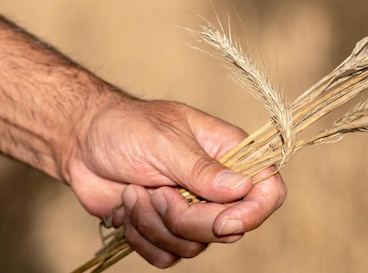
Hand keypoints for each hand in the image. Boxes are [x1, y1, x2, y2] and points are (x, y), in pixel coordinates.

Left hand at [64, 98, 286, 267]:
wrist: (83, 143)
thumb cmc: (127, 128)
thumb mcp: (165, 141)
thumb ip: (202, 169)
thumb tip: (243, 187)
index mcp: (230, 153)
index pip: (268, 189)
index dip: (254, 212)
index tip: (221, 221)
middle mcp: (218, 186)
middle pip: (229, 227)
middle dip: (186, 218)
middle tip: (156, 192)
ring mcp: (193, 210)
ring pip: (195, 246)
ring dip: (156, 225)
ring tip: (134, 193)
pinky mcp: (166, 230)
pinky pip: (167, 256)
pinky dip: (142, 238)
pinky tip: (128, 208)